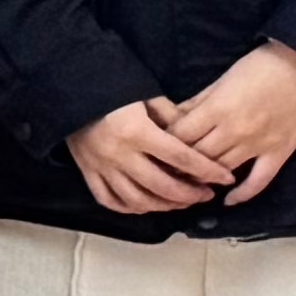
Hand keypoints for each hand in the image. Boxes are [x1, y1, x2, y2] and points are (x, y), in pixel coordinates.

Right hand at [63, 100, 233, 218]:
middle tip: (206, 195)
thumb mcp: (146, 95)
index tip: (225, 178)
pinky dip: (130, 207)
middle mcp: (120, 154)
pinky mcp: (87, 171)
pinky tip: (147, 205)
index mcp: (137, 131)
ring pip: (138, 200)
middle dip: (190, 194)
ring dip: (164, 206)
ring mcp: (102, 166)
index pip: (181, 158)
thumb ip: (172, 117)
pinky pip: (110, 200)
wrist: (70, 87)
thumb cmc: (112, 88)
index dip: (207, 170)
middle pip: (163, 186)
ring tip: (180, 202)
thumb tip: (196, 136)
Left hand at [162, 44, 295, 207]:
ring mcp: (259, 146)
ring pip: (222, 171)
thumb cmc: (262, 65)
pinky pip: (259, 182)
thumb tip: (174, 117)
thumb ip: (199, 101)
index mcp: (217, 110)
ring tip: (191, 181)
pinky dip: (242, 194)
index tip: (157, 149)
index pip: (180, 137)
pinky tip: (228, 201)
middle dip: (179, 164)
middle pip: (197, 157)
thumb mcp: (223, 78)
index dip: (165, 145)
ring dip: (205, 178)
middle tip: (167, 168)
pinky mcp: (280, 154)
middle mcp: (235, 132)